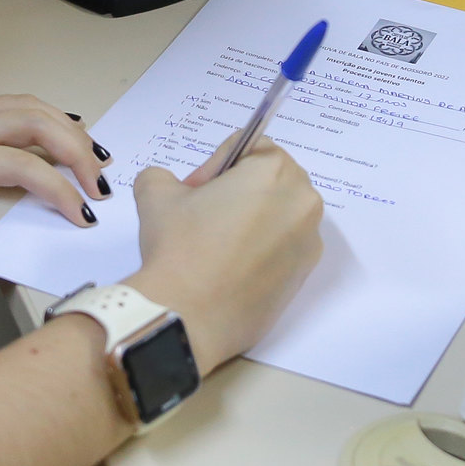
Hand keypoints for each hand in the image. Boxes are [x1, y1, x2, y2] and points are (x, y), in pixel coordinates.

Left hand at [0, 94, 108, 260]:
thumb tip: (18, 262)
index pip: (23, 167)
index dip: (60, 192)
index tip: (85, 218)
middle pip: (36, 122)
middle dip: (77, 152)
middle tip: (103, 186)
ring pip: (28, 103)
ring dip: (66, 129)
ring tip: (95, 160)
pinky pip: (10, 102)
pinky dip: (43, 118)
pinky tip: (61, 137)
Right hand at [126, 135, 324, 374]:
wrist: (188, 318)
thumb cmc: (178, 248)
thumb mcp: (155, 193)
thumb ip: (165, 176)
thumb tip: (179, 191)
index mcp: (275, 170)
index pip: (249, 146)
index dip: (216, 166)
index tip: (194, 192)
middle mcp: (303, 201)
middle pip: (271, 178)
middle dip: (238, 190)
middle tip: (203, 215)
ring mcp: (308, 242)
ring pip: (279, 213)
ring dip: (252, 219)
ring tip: (215, 244)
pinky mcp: (304, 276)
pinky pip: (284, 247)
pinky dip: (262, 249)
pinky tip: (230, 268)